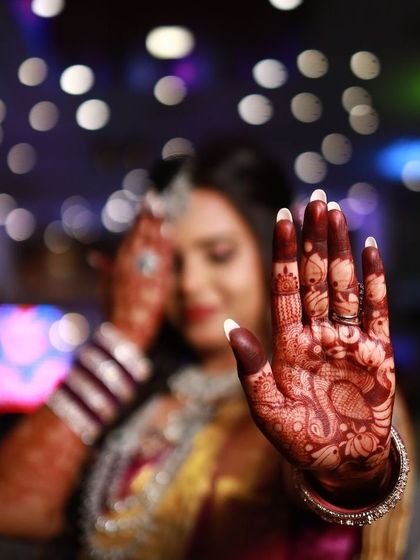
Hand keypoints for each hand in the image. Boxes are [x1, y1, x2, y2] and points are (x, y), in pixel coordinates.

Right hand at [109, 192, 171, 348]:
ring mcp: (142, 274)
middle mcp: (129, 267)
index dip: (138, 221)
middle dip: (146, 215)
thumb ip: (104, 270)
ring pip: (149, 244)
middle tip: (152, 197)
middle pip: (140, 235)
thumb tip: (95, 256)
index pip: (131, 238)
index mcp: (118, 266)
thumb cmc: (114, 313)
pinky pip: (160, 258)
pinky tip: (167, 230)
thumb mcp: (106, 290)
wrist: (124, 334)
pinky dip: (163, 244)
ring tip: (159, 207)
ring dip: (155, 224)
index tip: (144, 206)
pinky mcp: (154, 283)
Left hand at [226, 191, 393, 497]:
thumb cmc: (299, 439)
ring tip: (335, 212)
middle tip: (314, 199)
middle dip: (313, 238)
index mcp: (288, 343)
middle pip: (314, 276)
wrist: (340, 462)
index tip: (280, 218)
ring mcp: (347, 339)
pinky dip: (374, 280)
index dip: (283, 253)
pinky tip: (369, 248)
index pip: (284, 287)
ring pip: (341, 284)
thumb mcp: (266, 407)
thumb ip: (250, 368)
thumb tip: (228, 326)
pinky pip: (376, 309)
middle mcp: (316, 333)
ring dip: (338, 248)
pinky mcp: (377, 352)